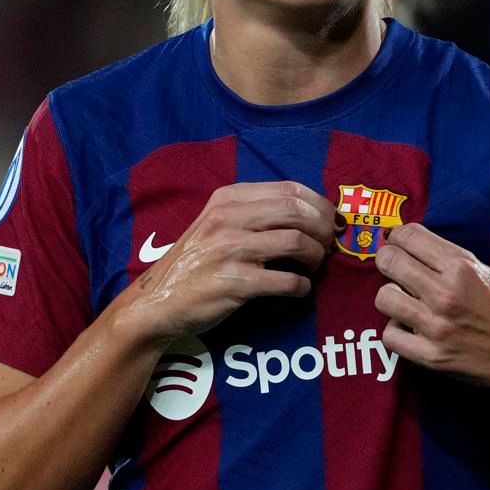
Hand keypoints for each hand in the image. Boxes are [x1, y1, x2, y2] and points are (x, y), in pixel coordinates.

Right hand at [116, 181, 334, 346]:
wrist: (158, 301)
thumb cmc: (196, 262)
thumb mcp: (218, 223)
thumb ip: (255, 212)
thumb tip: (310, 212)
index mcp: (229, 198)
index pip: (290, 189)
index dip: (320, 204)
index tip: (331, 220)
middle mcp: (228, 218)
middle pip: (297, 211)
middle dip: (323, 228)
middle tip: (329, 245)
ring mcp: (230, 250)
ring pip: (296, 242)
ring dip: (316, 256)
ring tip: (315, 266)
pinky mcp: (234, 283)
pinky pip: (286, 281)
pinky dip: (301, 286)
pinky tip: (299, 290)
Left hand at [373, 223, 489, 392]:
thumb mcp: (488, 272)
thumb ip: (451, 261)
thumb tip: (415, 250)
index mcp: (462, 266)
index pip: (408, 235)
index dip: (396, 237)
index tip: (395, 243)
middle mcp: (446, 292)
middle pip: (389, 261)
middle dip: (388, 262)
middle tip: (394, 270)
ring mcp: (437, 326)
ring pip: (384, 297)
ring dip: (390, 297)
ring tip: (404, 301)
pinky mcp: (433, 356)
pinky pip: (391, 336)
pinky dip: (397, 331)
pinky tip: (411, 328)